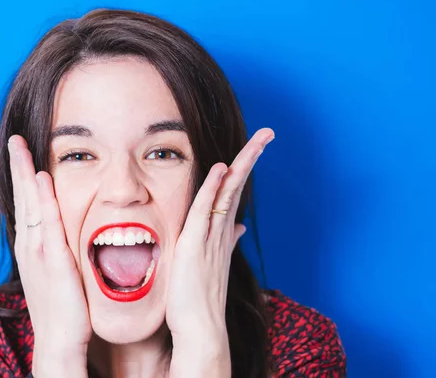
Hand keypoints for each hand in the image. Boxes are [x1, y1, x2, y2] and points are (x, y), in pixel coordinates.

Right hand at [8, 135, 90, 377]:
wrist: (58, 340)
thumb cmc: (61, 307)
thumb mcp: (55, 271)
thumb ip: (57, 247)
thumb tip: (62, 230)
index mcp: (32, 246)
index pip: (26, 204)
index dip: (23, 177)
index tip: (22, 153)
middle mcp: (31, 244)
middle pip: (22, 198)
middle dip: (18, 167)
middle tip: (15, 140)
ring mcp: (39, 251)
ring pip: (31, 204)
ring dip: (25, 175)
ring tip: (21, 148)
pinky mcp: (54, 260)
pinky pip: (48, 223)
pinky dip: (43, 200)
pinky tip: (41, 180)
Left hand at [166, 128, 274, 376]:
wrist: (200, 329)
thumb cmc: (199, 298)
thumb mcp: (212, 264)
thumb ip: (224, 241)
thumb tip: (237, 227)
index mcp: (222, 233)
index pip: (234, 193)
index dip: (243, 168)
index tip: (253, 148)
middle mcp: (221, 231)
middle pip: (238, 186)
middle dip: (252, 157)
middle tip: (268, 133)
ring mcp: (210, 237)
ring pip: (228, 192)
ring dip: (242, 164)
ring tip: (258, 140)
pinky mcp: (195, 245)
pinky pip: (205, 211)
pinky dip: (213, 188)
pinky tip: (221, 169)